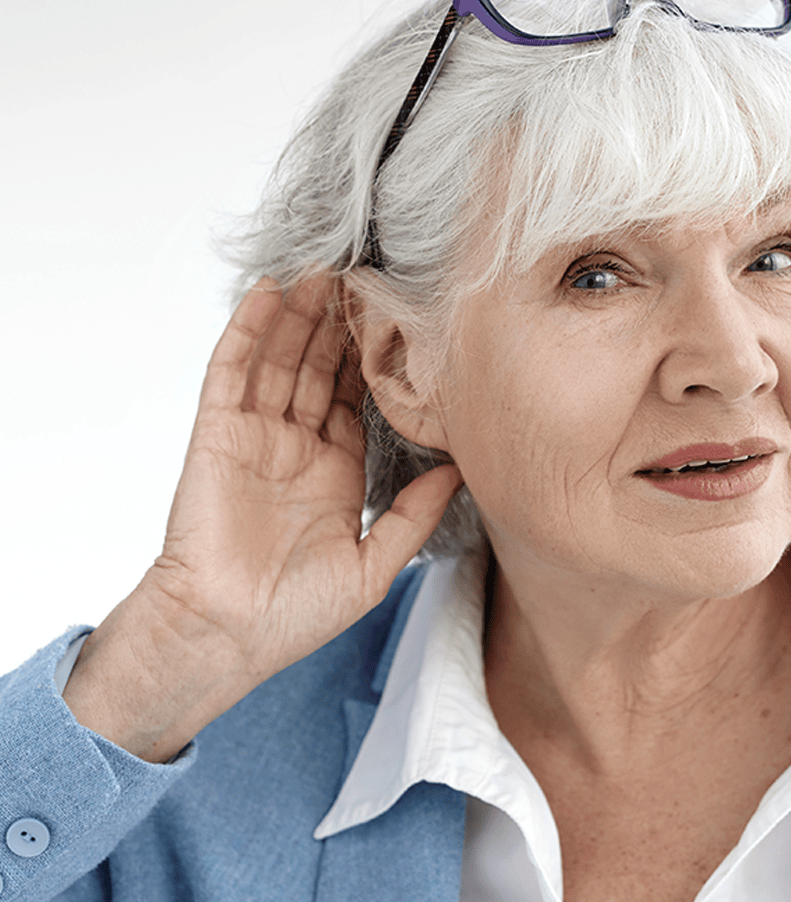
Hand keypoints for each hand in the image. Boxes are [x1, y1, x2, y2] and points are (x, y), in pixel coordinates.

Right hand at [65, 275, 460, 760]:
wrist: (228, 635)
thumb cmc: (296, 614)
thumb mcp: (374, 565)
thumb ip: (415, 516)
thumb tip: (462, 471)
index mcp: (335, 472)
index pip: (359, 398)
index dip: (377, 359)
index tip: (403, 319)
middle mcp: (297, 446)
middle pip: (321, 368)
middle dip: (341, 323)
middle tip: (366, 273)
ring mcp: (255, 436)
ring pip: (281, 359)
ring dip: (300, 313)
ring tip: (324, 266)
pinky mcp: (217, 434)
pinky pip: (232, 372)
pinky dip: (248, 331)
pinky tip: (268, 293)